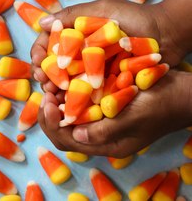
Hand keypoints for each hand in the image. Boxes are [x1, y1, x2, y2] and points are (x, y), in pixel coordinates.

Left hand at [38, 70, 191, 157]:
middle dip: (49, 114)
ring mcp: (102, 120)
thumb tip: (75, 134)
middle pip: (63, 132)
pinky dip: (68, 93)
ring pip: (68, 117)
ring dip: (57, 102)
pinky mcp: (104, 105)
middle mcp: (100, 136)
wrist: (184, 92)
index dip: (52, 123)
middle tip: (45, 92)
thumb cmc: (163, 104)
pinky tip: (65, 78)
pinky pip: (79, 103)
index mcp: (107, 145)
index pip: (67, 141)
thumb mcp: (135, 118)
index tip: (48, 101)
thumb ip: (105, 130)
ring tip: (51, 84)